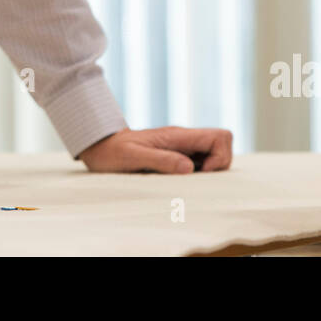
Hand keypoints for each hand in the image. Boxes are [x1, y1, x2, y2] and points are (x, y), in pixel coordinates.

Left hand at [78, 126, 232, 172]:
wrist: (99, 146)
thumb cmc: (112, 151)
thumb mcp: (132, 156)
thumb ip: (160, 160)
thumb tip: (189, 168)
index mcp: (177, 136)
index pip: (219, 136)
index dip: (221, 157)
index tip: (202, 173)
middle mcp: (183, 140)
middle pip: (221, 145)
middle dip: (219, 166)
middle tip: (195, 181)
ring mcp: (180, 149)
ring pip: (212, 156)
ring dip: (207, 173)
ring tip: (184, 184)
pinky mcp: (174, 158)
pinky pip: (198, 164)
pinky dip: (196, 177)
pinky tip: (178, 185)